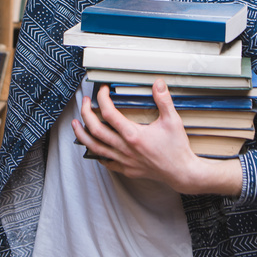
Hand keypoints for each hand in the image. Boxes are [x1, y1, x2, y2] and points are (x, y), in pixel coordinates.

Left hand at [72, 80, 242, 196]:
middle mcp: (124, 149)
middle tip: (86, 102)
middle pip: (95, 130)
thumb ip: (164, 100)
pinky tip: (93, 146)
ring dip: (82, 135)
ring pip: (94, 148)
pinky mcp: (125, 169)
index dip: (103, 99)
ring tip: (76, 124)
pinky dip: (96, 152)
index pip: (109, 113)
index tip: (104, 90)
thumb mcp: (172, 121)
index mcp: (134, 135)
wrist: (181, 172)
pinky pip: (105, 161)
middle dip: (86, 113)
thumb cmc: (177, 148)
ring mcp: (123, 160)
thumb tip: (158, 83)